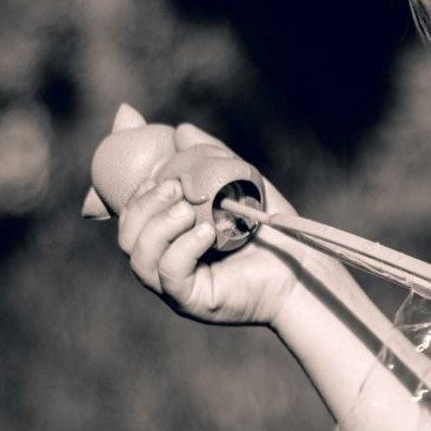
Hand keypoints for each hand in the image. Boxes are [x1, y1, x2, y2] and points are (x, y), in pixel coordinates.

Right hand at [116, 123, 319, 325]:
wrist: (303, 265)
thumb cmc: (273, 229)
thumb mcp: (240, 183)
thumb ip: (211, 157)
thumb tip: (181, 130)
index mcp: (170, 237)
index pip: (130, 218)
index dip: (131, 194)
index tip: (152, 171)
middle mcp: (166, 263)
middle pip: (127, 236)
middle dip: (143, 205)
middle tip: (175, 186)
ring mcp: (176, 285)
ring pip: (139, 256)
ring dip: (158, 225)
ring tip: (189, 209)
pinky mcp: (191, 301)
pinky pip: (168, 273)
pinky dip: (182, 247)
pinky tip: (207, 231)